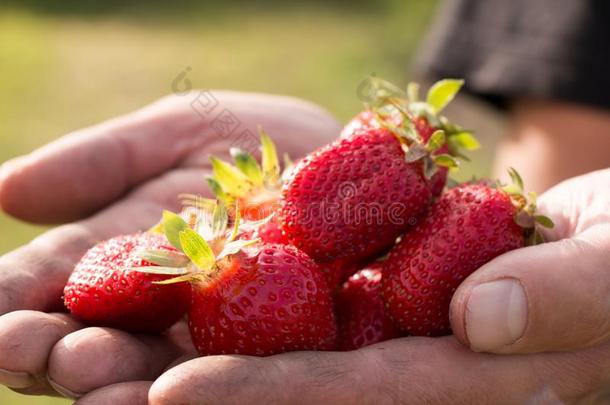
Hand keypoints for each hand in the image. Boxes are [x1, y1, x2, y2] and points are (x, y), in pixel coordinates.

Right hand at [0, 90, 340, 398]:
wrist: (350, 162)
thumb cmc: (258, 146)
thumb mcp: (181, 133)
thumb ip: (107, 160)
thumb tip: (8, 189)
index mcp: (128, 256)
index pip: (62, 282)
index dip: (18, 299)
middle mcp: (165, 308)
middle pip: (103, 339)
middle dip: (63, 349)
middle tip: (32, 350)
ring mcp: (222, 337)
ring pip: (161, 370)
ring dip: (120, 380)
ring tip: (89, 374)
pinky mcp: (280, 351)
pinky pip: (242, 375)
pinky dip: (206, 388)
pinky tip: (170, 393)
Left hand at [97, 169, 608, 404]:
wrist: (609, 240)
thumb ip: (566, 296)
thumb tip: (481, 320)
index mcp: (468, 388)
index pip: (355, 400)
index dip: (268, 401)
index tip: (169, 397)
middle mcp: (418, 375)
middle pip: (300, 389)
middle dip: (202, 388)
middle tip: (97, 374)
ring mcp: (397, 337)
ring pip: (290, 344)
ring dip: (203, 340)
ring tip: (109, 336)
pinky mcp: (386, 297)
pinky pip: (310, 298)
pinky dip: (252, 290)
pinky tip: (193, 274)